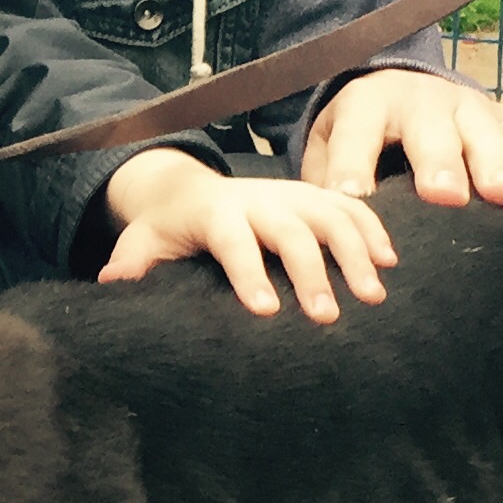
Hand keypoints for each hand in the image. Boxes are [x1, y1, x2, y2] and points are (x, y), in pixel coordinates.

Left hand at [97, 150, 394, 320]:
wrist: (189, 185)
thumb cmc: (168, 226)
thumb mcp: (144, 238)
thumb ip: (132, 259)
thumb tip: (111, 282)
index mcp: (217, 212)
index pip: (234, 241)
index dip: (249, 274)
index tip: (266, 312)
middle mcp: (260, 199)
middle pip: (290, 231)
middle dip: (311, 272)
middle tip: (327, 317)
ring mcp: (291, 194)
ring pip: (329, 215)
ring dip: (355, 252)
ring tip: (374, 296)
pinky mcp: (313, 195)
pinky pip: (349, 207)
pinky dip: (372, 230)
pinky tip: (390, 264)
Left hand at [304, 68, 502, 207]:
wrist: (395, 91)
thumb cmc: (356, 137)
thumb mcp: (327, 149)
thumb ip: (324, 183)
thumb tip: (320, 233)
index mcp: (365, 104)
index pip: (355, 134)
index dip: (353, 165)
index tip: (354, 198)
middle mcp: (416, 97)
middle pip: (428, 127)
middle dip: (438, 161)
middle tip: (444, 196)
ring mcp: (462, 103)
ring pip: (480, 127)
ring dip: (495, 160)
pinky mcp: (496, 113)